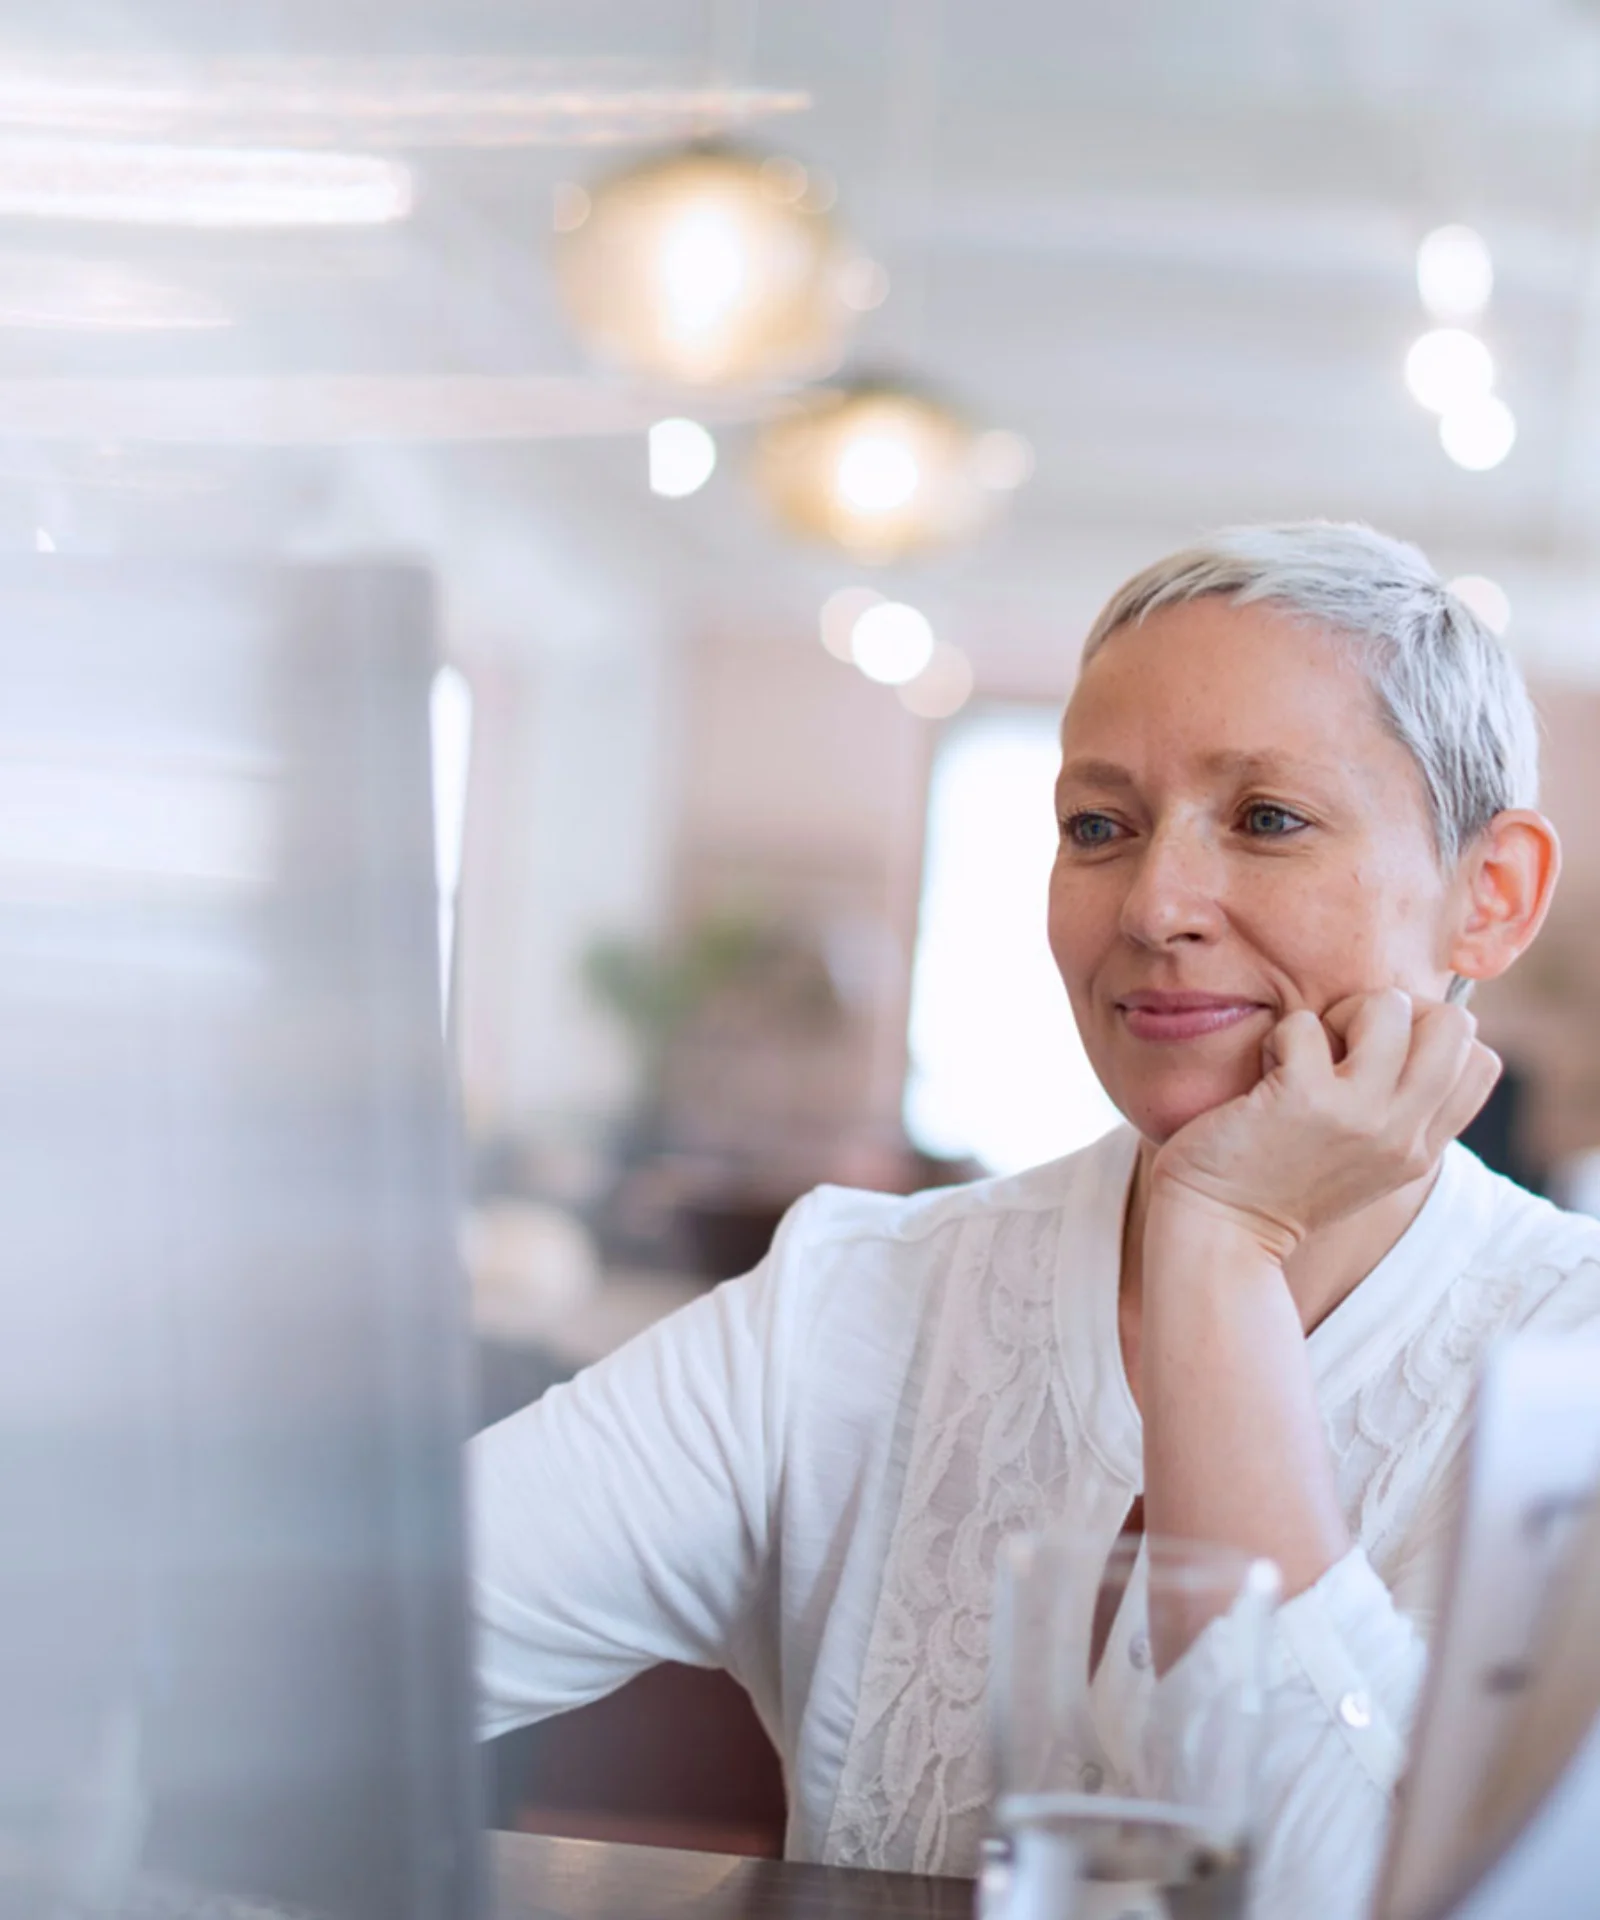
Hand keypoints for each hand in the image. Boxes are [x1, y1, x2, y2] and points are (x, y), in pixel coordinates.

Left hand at [1146, 988, 1500, 1261]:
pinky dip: (1281, 1035)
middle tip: (1344, 1044)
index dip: (1432, 1035)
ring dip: (1339, 1014)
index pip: (1481, 1062)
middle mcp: (1402, 1134)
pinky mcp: (1305, 1098)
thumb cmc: (1277, 1183)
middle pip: (1454, 1024)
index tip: (1379, 1053)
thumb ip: (1398, 1112)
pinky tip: (1265, 1073)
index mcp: (1421, 1150)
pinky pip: (1306, 1023)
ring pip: (1390, 1006)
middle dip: (1395, 1011)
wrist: (1220, 1232)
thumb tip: (1411, 1029)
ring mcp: (1359, 1116)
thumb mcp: (1363, 1161)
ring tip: (1305, 1055)